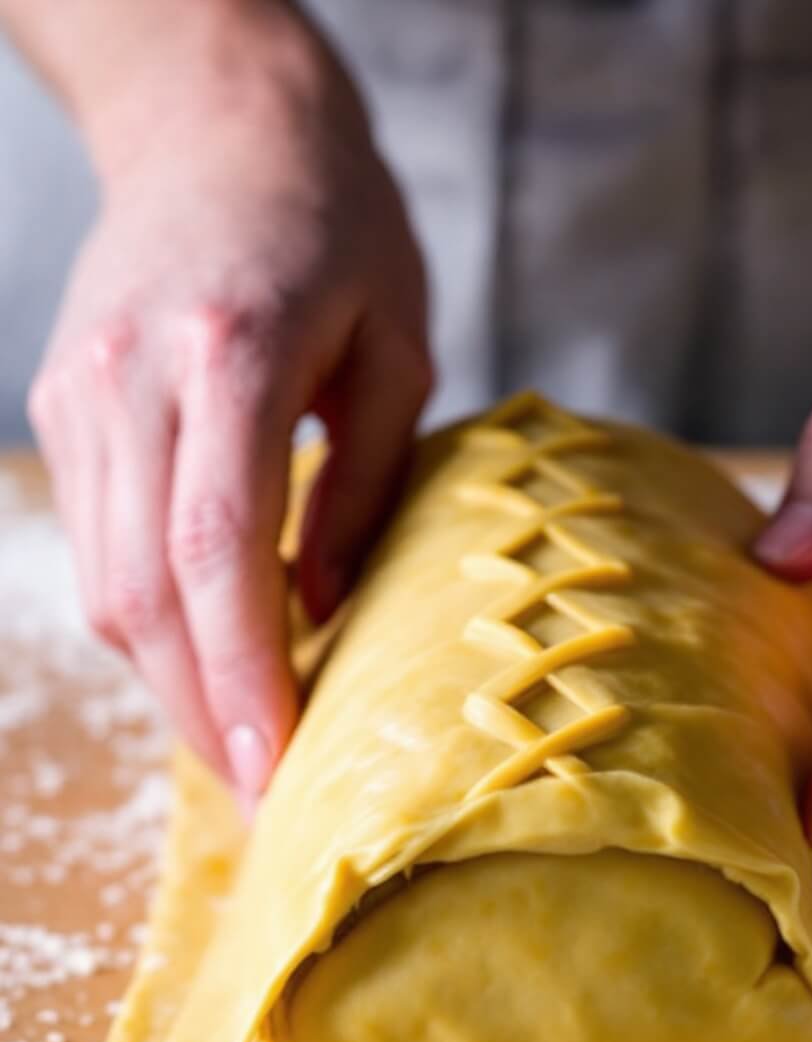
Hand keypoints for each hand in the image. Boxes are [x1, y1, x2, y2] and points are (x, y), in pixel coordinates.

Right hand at [26, 2, 430, 803]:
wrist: (216, 120)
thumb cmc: (337, 226)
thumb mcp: (398, 347)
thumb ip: (366, 487)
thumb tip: (319, 613)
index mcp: (232, 351)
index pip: (218, 554)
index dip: (246, 681)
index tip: (282, 774)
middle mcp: (132, 377)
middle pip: (145, 594)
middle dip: (205, 715)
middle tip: (267, 797)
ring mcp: (80, 393)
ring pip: (106, 586)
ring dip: (172, 684)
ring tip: (244, 743)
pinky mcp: (61, 406)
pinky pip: (96, 548)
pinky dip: (150, 623)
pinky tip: (204, 657)